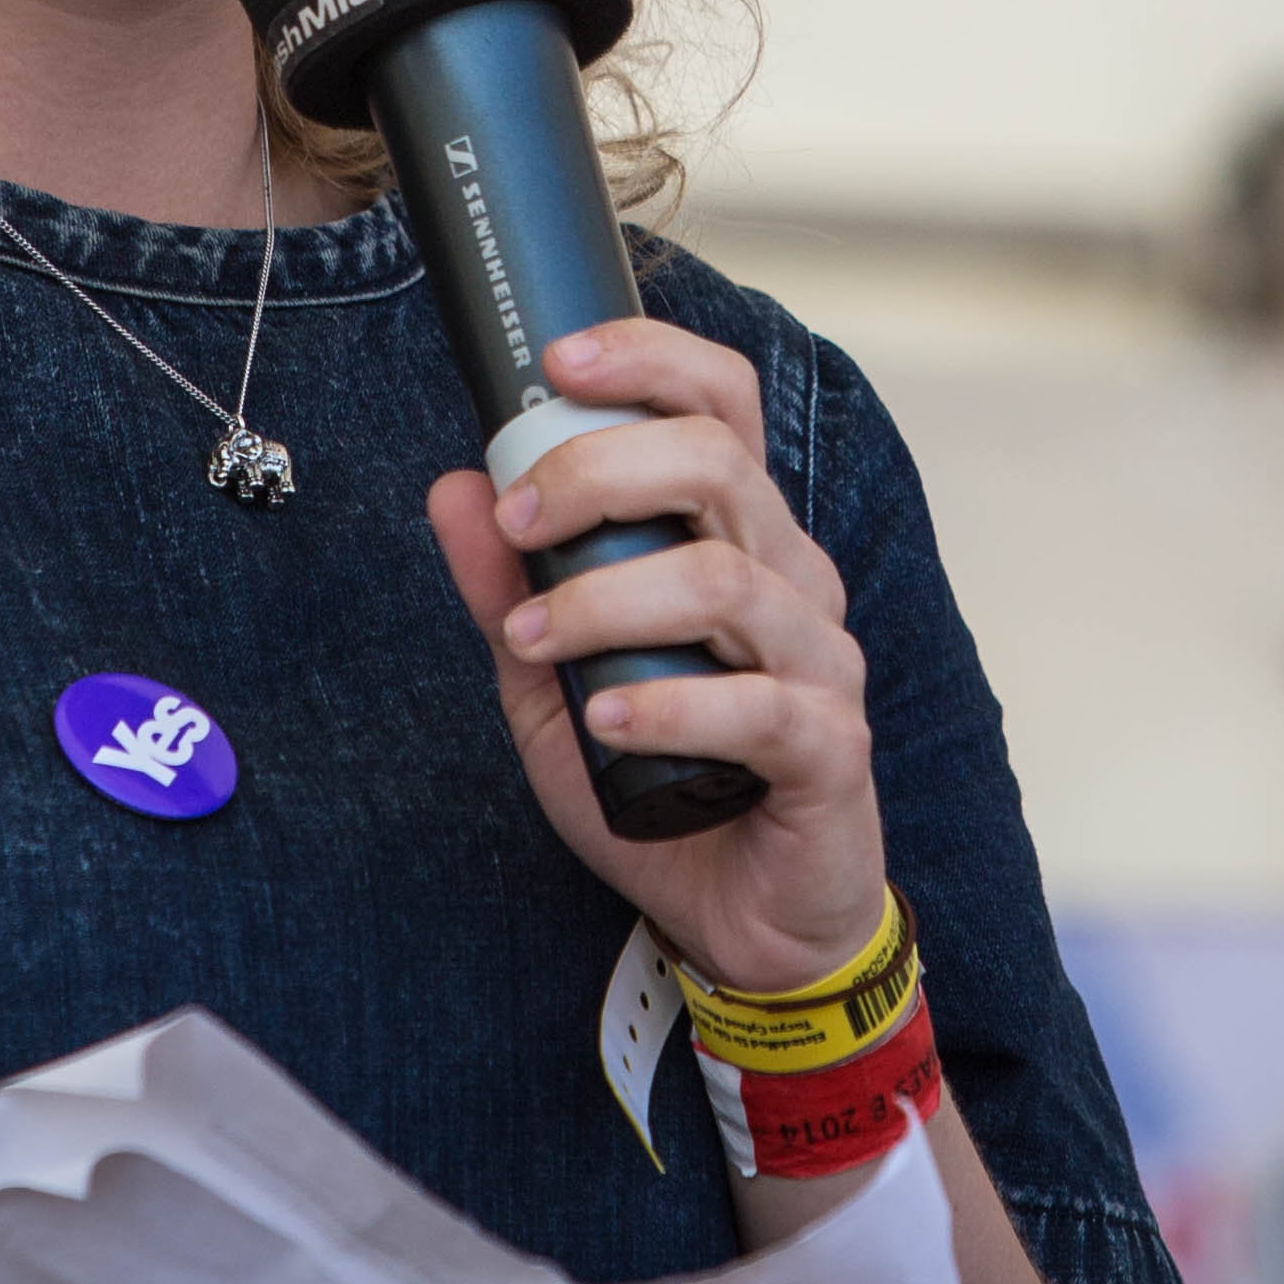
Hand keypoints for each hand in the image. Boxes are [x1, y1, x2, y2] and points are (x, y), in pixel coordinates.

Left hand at [419, 315, 889, 995]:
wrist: (744, 923)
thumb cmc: (661, 785)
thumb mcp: (553, 683)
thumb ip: (509, 588)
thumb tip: (454, 488)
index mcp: (738, 537)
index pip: (720, 405)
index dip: (648, 361)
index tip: (556, 362)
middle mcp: (791, 578)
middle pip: (718, 464)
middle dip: (599, 472)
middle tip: (515, 519)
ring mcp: (820, 660)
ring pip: (724, 579)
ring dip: (606, 599)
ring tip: (531, 639)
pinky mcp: (829, 748)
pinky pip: (756, 705)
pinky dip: (667, 705)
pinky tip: (605, 720)